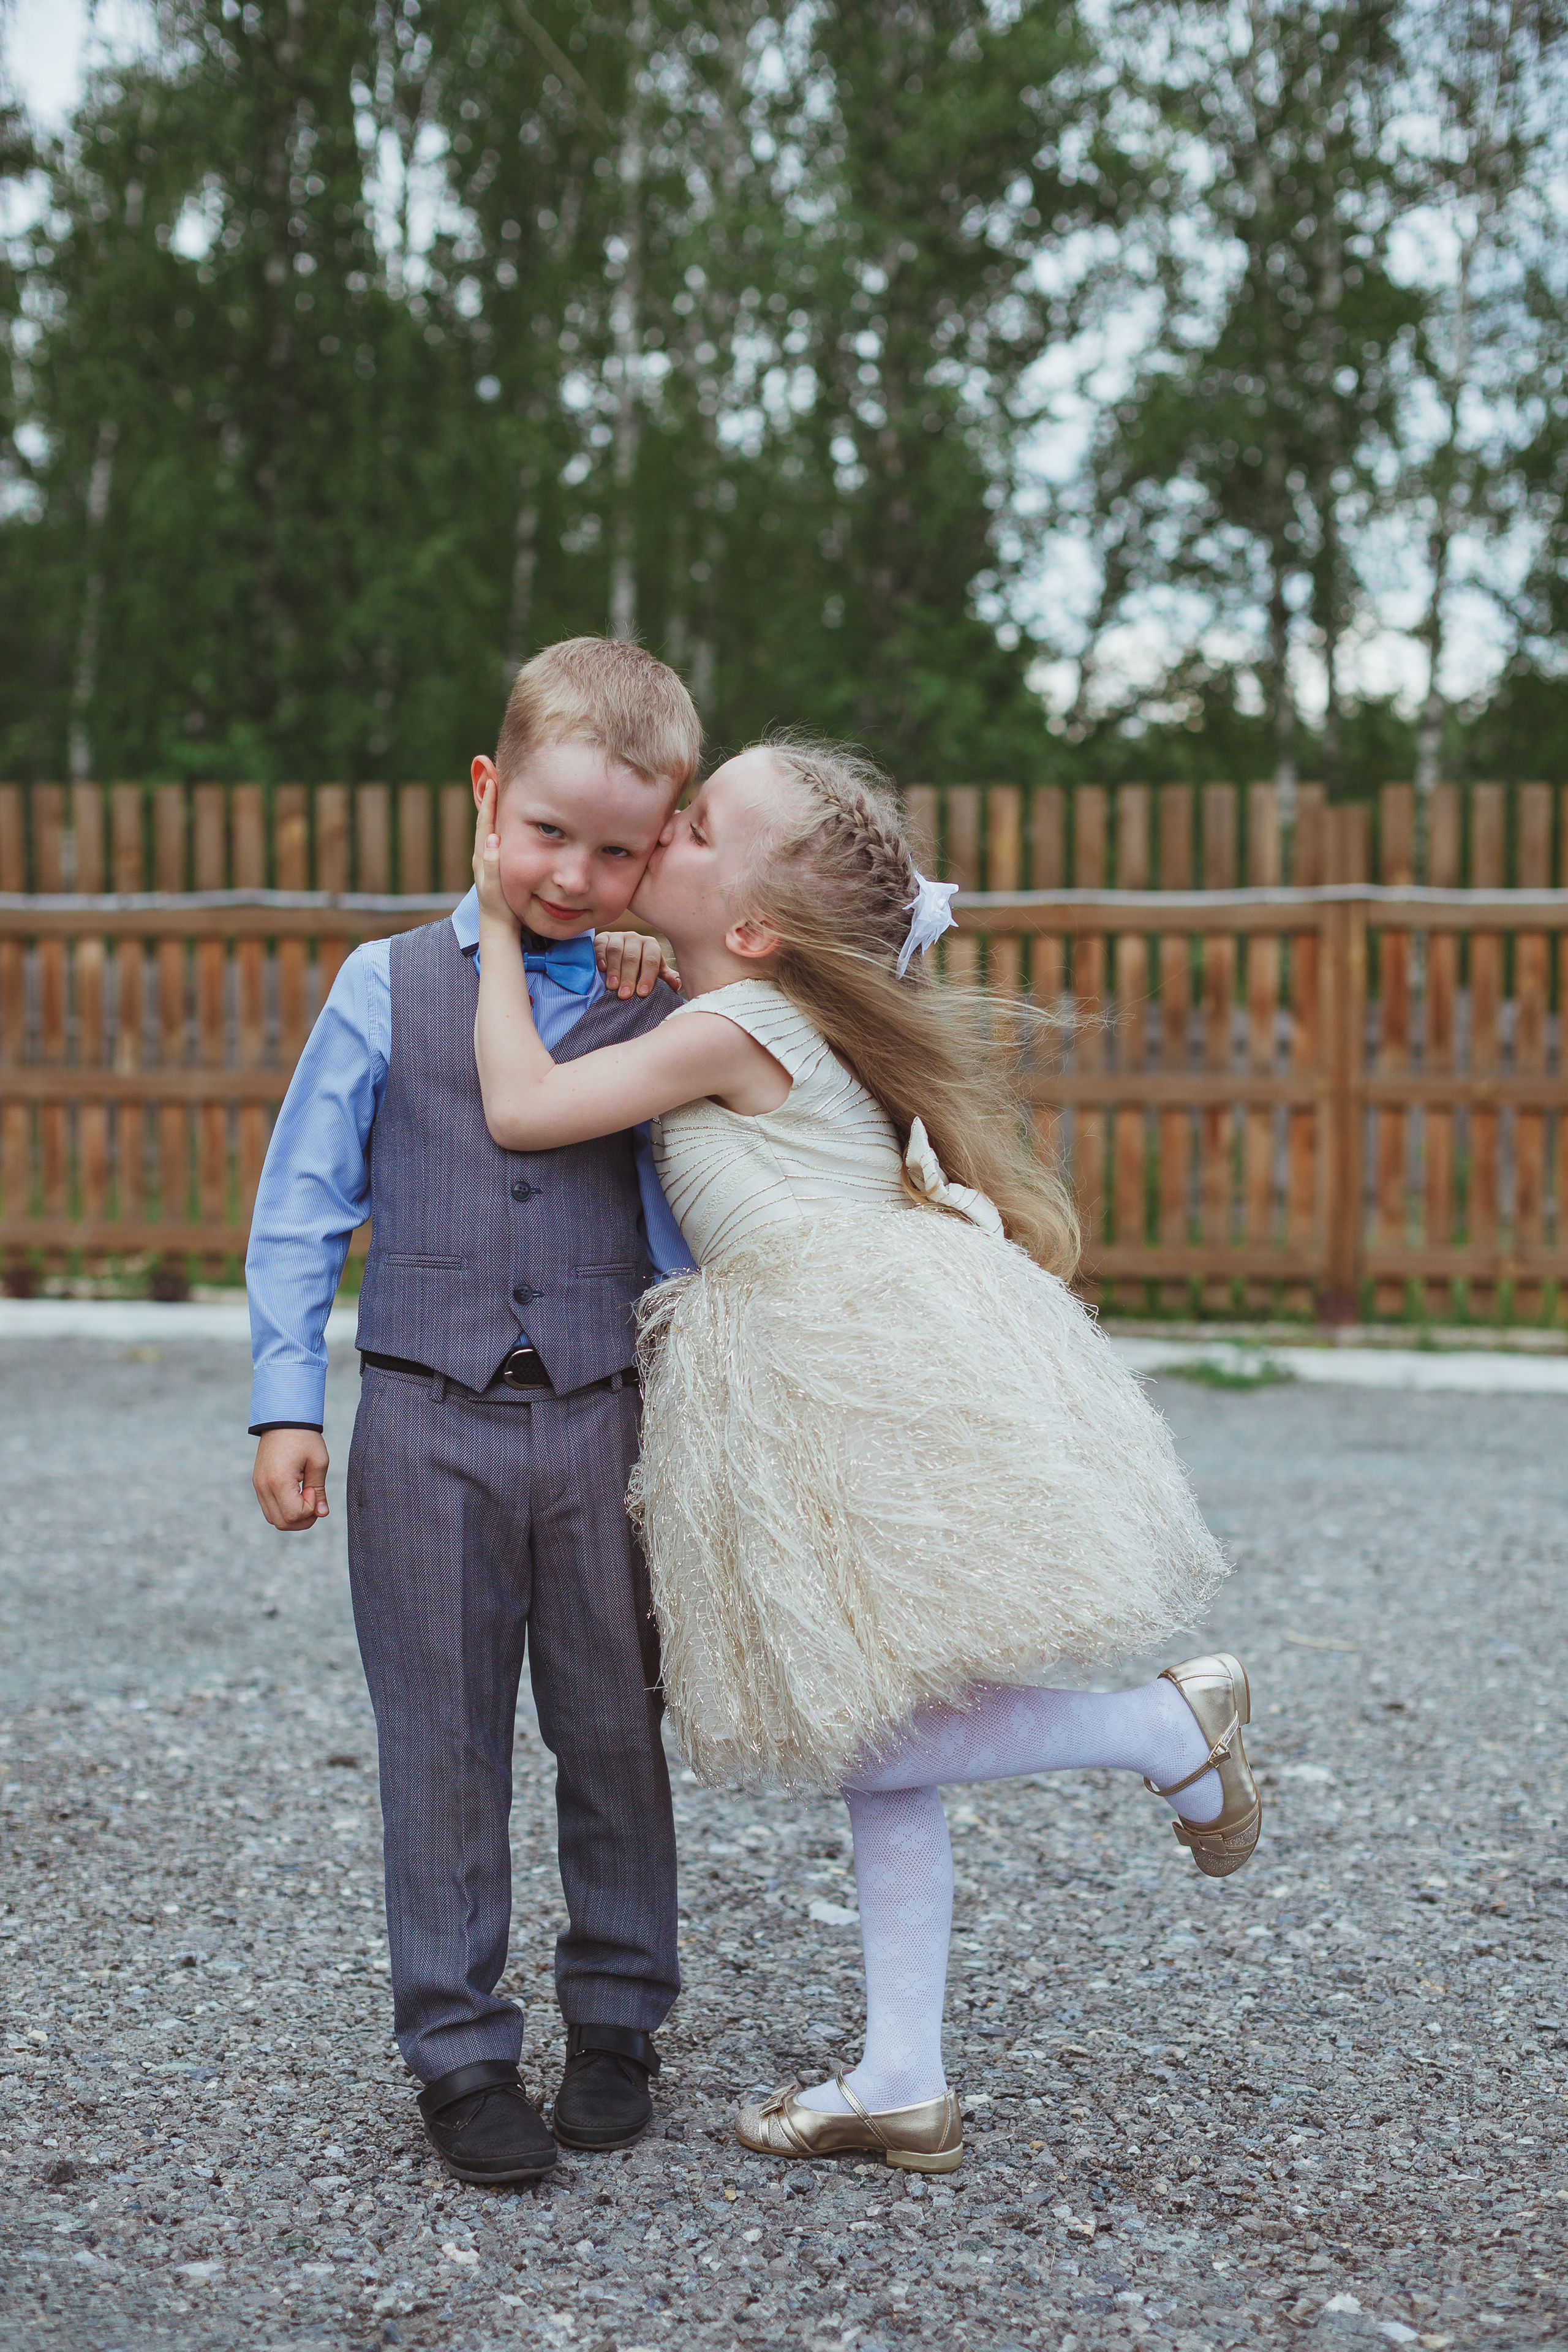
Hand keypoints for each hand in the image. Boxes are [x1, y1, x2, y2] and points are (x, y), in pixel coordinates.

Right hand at [253, 1429, 329, 1529]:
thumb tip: (322, 1514)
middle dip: (302, 1518)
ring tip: (304, 1494)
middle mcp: (263, 1487)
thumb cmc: (304, 1438)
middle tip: (312, 1496)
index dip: (309, 1508)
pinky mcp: (257, 1484)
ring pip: (273, 1519)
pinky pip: (269, 1508)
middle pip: (281, 1523)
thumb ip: (319, 1491)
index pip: (294, 1515)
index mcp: (278, 1481)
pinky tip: (295, 1493)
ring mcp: (258, 1486)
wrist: (283, 1418)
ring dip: (292, 1515)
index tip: (312, 1488)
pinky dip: (283, 1508)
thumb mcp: (318, 1462)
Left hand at [472, 774, 517, 928]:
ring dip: (493, 810)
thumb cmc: (499, 908)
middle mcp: (482, 855)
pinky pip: (495, 837)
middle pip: (484, 821)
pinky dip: (498, 824)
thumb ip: (492, 862)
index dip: (488, 802)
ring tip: (497, 792)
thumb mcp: (495, 886)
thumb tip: (492, 837)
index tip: (493, 782)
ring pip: (489, 828)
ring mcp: (487, 860)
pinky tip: (505, 820)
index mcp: (482, 857)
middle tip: (493, 778)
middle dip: (488, 800)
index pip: (485, 823)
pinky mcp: (494, 865)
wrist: (498, 925)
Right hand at [594, 930, 680, 997]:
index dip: (647, 977)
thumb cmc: (641, 970)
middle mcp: (635, 938)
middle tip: (625, 995)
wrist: (621, 960)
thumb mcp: (655, 974)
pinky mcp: (603, 938)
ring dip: (614, 970)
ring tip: (612, 987)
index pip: (651, 960)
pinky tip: (601, 969)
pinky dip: (600, 956)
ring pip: (616, 951)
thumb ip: (666, 979)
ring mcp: (618, 936)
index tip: (642, 993)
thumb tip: (677, 984)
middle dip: (629, 977)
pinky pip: (600, 945)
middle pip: (632, 957)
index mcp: (651, 946)